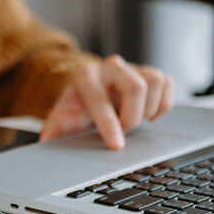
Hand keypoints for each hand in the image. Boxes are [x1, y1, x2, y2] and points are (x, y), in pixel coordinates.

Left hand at [40, 55, 174, 149]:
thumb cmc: (76, 107)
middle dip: (133, 117)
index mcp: (85, 77)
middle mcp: (110, 67)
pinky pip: (167, 83)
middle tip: (125, 130)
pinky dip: (163, 103)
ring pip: (155, 80)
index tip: (117, 145)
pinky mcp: (148, 73)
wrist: (88, 90)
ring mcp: (132, 67)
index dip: (109, 125)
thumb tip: (46, 145)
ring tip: (136, 119)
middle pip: (136, 86)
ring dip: (149, 107)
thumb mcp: (62, 118)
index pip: (100, 99)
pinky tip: (150, 115)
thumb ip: (54, 131)